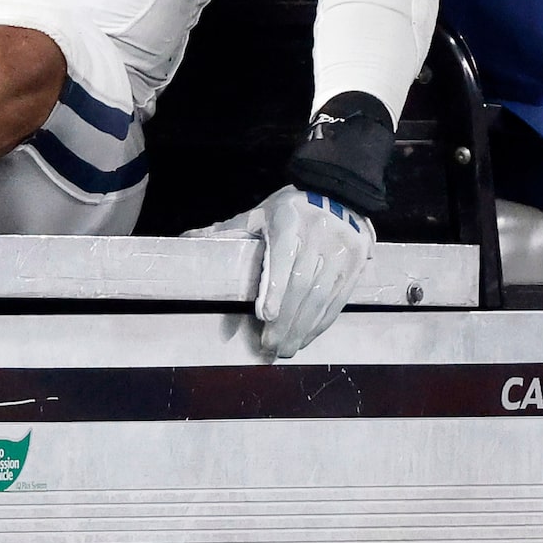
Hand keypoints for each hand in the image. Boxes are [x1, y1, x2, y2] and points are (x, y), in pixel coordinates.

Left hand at [186, 186, 374, 357]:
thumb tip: (187, 240)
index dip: (274, 288)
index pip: (282, 257)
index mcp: (289, 220)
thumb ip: (228, 229)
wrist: (339, 193)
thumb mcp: (259, 213)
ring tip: (286, 349)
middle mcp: (319, 235)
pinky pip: (338, 299)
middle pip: (302, 284)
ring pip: (321, 296)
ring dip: (302, 328)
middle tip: (269, 346)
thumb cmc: (289, 209)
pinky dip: (321, 323)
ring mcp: (341, 250)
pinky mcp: (356, 264)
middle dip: (286, 320)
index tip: (265, 315)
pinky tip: (307, 338)